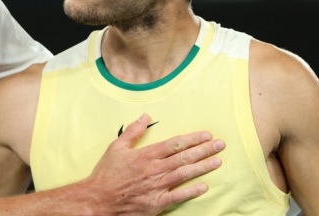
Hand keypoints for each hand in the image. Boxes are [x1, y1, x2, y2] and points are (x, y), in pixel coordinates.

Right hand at [83, 114, 223, 215]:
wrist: (98, 200)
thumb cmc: (106, 174)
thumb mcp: (116, 147)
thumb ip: (133, 131)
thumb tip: (145, 116)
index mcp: (146, 155)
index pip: (174, 144)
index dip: (192, 139)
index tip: (206, 135)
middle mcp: (154, 169)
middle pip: (184, 157)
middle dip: (204, 150)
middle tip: (220, 145)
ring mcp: (156, 187)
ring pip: (184, 174)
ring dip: (202, 167)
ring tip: (217, 161)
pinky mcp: (156, 203)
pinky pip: (178, 196)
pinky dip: (191, 191)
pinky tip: (204, 186)